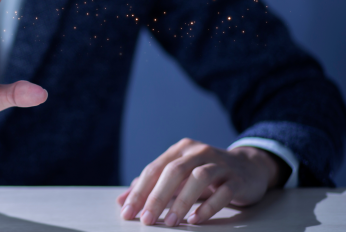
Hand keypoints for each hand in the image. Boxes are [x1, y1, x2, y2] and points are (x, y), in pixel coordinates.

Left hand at [116, 138, 282, 226]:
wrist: (249, 167)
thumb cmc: (206, 174)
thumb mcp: (178, 177)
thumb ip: (151, 186)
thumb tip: (122, 201)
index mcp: (179, 150)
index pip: (154, 169)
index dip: (139, 192)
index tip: (127, 212)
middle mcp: (198, 152)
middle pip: (173, 172)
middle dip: (156, 197)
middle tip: (146, 220)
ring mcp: (220, 164)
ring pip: (198, 178)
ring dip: (182, 201)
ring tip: (171, 222)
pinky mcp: (238, 179)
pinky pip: (223, 192)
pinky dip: (208, 207)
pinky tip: (195, 219)